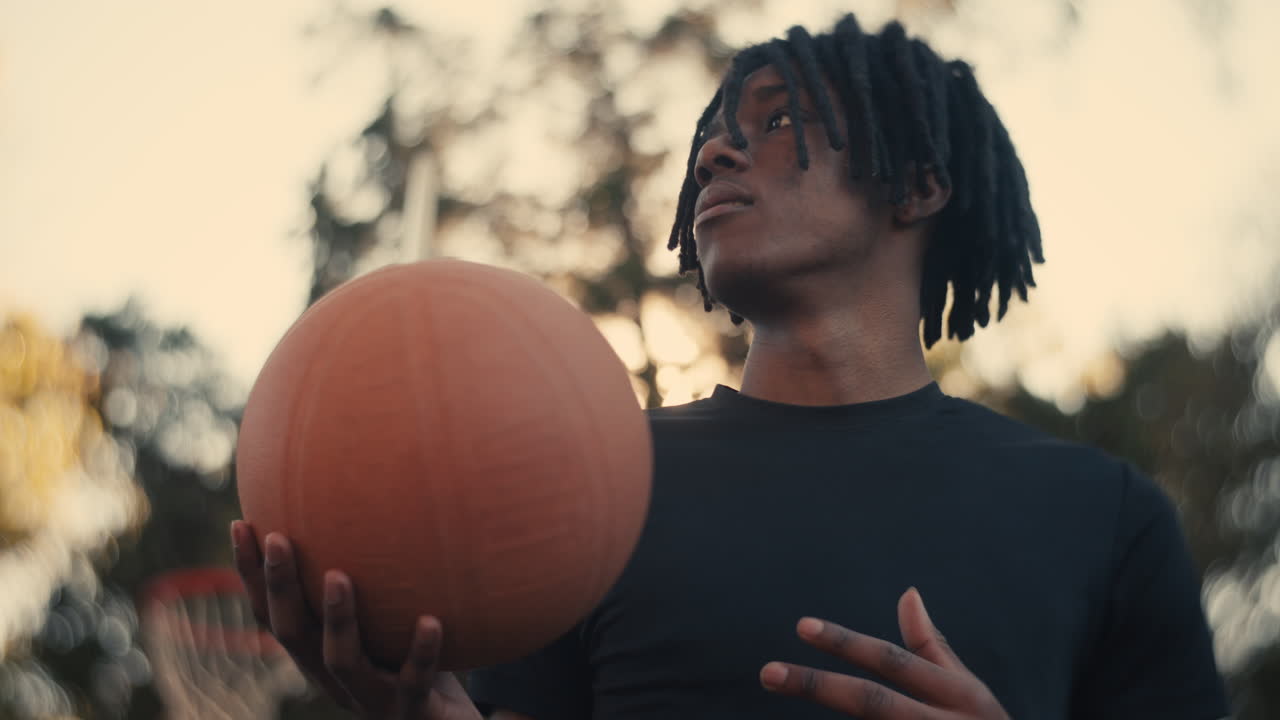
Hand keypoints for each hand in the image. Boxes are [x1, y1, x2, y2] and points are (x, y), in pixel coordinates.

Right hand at [231, 520, 482, 719]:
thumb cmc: (410, 663)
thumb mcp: (384, 618)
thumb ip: (371, 575)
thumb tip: (367, 498)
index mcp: (318, 654)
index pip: (272, 612)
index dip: (251, 573)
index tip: (241, 522)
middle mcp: (334, 677)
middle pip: (293, 633)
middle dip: (280, 586)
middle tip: (279, 537)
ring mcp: (371, 698)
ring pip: (343, 661)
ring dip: (338, 618)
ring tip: (339, 576)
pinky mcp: (411, 711)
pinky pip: (415, 680)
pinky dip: (421, 652)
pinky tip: (431, 620)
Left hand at [760, 587, 1009, 718]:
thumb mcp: (966, 689)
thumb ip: (931, 647)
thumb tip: (907, 593)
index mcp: (957, 695)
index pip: (893, 662)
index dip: (847, 644)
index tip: (802, 626)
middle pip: (872, 703)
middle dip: (817, 686)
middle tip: (768, 673)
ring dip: (826, 705)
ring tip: (779, 688)